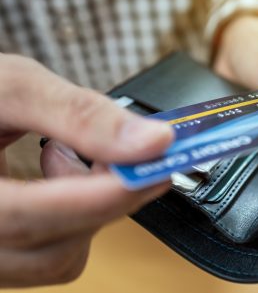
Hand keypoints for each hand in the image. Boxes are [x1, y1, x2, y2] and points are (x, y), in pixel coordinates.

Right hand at [0, 54, 173, 286]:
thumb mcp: (10, 86)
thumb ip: (80, 115)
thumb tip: (153, 142)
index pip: (25, 218)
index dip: (99, 196)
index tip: (154, 168)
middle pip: (51, 249)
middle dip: (106, 198)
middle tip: (134, 151)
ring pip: (58, 258)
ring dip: (90, 209)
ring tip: (73, 155)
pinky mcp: (2, 252)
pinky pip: (51, 254)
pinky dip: (75, 218)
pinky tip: (59, 176)